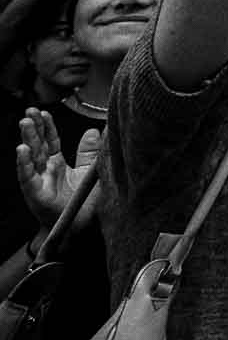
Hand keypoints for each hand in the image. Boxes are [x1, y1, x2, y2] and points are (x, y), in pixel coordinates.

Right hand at [16, 110, 97, 228]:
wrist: (78, 228)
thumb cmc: (81, 202)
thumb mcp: (88, 172)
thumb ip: (89, 153)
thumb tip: (93, 131)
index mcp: (57, 164)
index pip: (50, 141)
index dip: (47, 127)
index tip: (43, 112)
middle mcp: (45, 170)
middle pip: (38, 145)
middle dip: (33, 128)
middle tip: (30, 111)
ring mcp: (39, 181)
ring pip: (30, 157)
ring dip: (27, 139)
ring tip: (25, 123)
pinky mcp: (35, 194)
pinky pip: (28, 177)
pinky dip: (24, 164)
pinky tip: (22, 150)